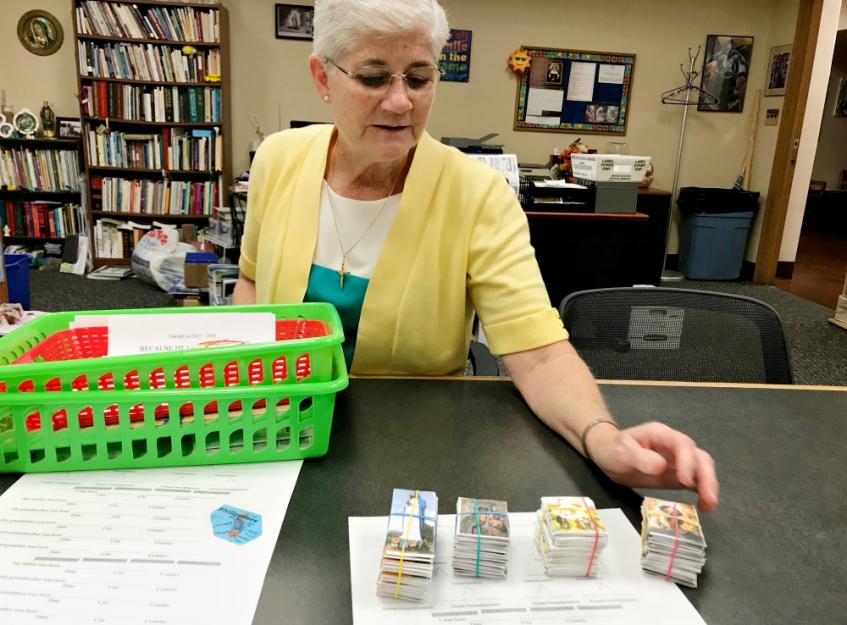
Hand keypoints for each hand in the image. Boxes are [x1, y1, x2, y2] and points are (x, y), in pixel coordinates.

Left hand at [586, 422, 718, 511]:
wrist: (606, 454)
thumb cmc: (612, 448)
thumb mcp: (621, 450)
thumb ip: (640, 457)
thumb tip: (662, 466)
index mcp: (661, 435)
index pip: (682, 444)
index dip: (687, 462)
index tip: (684, 480)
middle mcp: (674, 446)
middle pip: (698, 457)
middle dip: (706, 476)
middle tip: (708, 497)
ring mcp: (677, 461)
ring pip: (701, 469)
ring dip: (708, 485)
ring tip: (708, 505)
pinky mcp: (676, 475)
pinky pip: (695, 481)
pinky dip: (702, 492)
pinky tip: (704, 505)